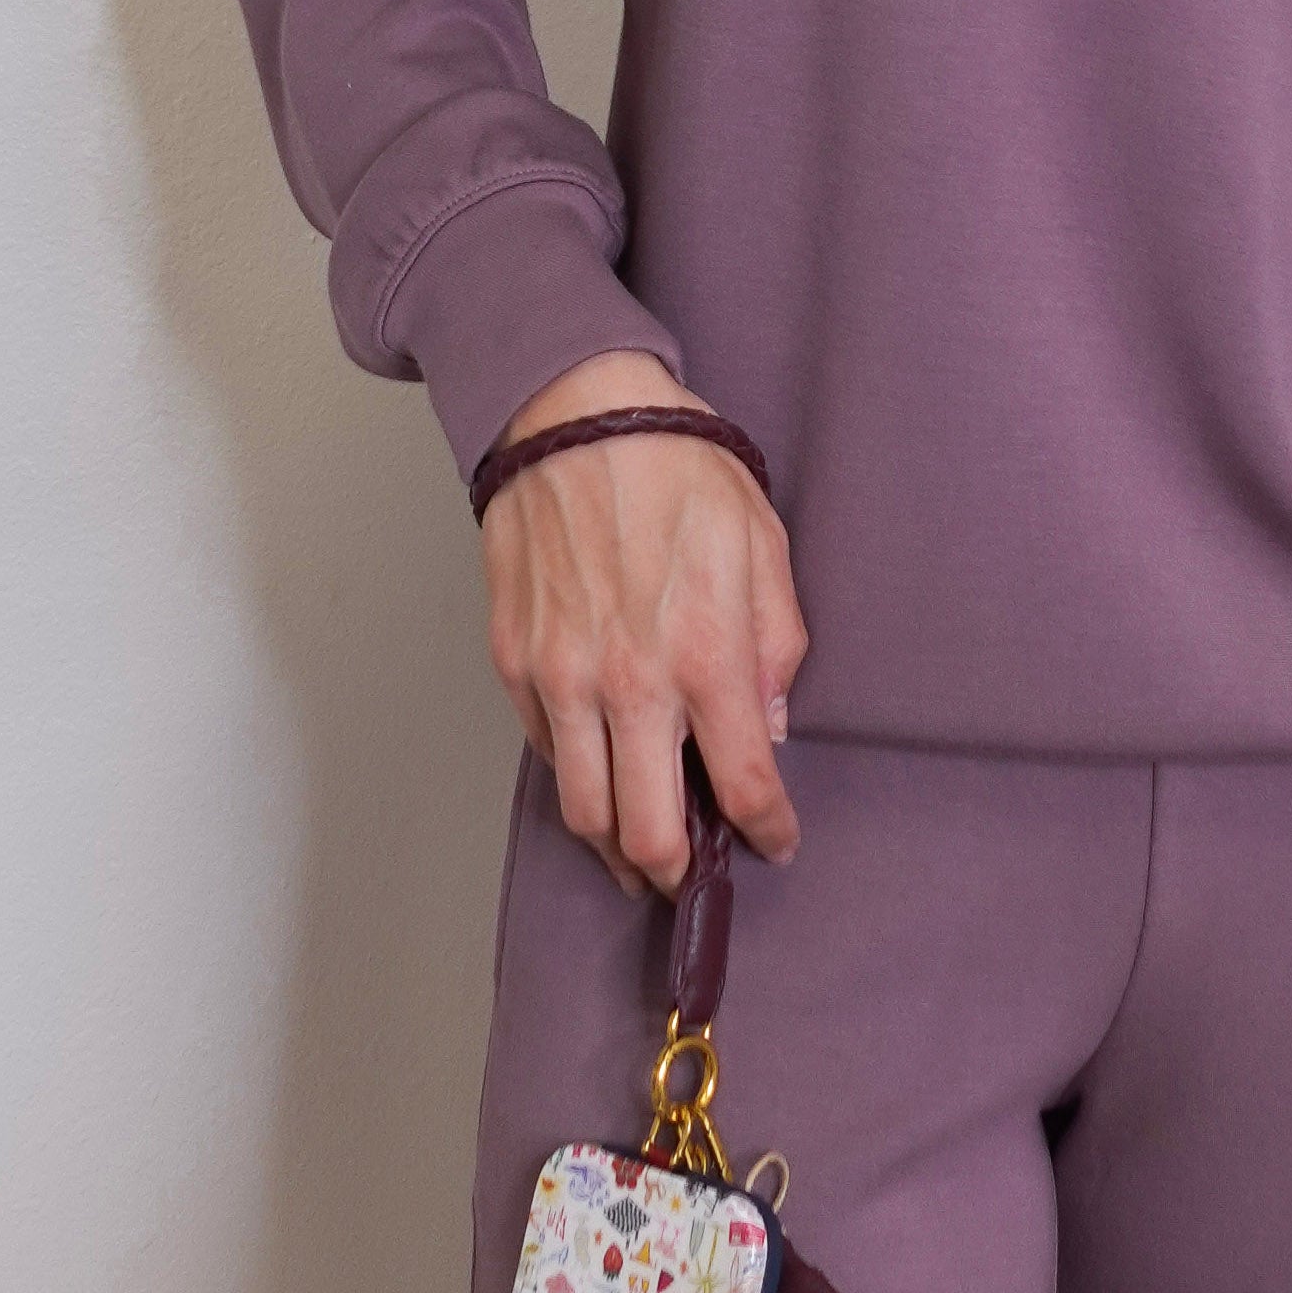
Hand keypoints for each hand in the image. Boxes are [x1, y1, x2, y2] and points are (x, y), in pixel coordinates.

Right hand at [478, 352, 805, 898]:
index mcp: (706, 656)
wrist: (574, 414)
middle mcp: (630, 683)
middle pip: (650, 835)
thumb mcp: (763, 544)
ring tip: (642, 855)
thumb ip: (777, 645)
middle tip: (697, 878)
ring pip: (584, 813)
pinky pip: (546, 753)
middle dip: (680, 876)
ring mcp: (562, 679)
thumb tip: (769, 725)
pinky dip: (576, 778)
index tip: (775, 843)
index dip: (768, 834)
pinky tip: (601, 773)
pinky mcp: (514, 663)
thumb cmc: (676, 466)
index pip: (745, 788)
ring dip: (617, 849)